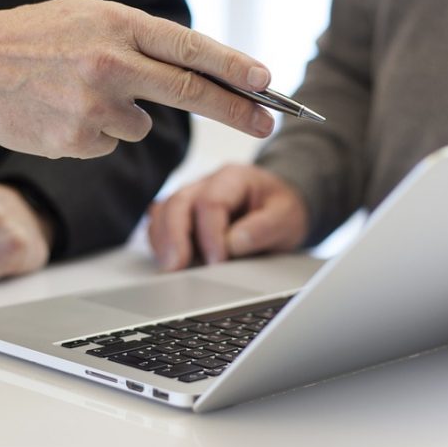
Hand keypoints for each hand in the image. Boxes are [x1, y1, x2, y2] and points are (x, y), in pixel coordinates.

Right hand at [0, 0, 275, 158]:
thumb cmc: (34, 35)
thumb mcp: (88, 14)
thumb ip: (138, 38)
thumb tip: (195, 69)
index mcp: (117, 24)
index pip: (190, 48)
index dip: (235, 68)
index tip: (267, 82)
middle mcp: (110, 63)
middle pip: (190, 92)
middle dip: (236, 110)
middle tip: (268, 122)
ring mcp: (92, 105)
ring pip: (141, 125)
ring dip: (124, 115)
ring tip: (77, 92)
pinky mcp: (74, 140)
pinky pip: (108, 143)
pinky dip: (94, 133)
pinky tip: (60, 111)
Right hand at [148, 164, 308, 270]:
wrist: (279, 206)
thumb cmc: (281, 209)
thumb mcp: (287, 217)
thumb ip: (264, 228)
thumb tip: (234, 243)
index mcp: (233, 178)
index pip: (211, 202)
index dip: (210, 234)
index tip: (217, 262)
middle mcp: (206, 183)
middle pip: (178, 203)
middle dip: (174, 236)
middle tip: (175, 267)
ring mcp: (191, 198)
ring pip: (163, 212)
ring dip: (163, 241)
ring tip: (169, 268)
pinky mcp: (183, 215)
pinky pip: (160, 223)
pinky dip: (160, 242)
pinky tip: (168, 261)